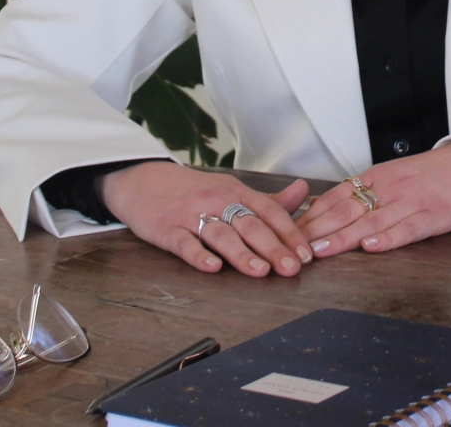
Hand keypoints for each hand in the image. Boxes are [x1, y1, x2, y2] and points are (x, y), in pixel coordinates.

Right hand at [99, 162, 313, 277]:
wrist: (143, 179)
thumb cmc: (193, 190)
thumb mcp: (232, 190)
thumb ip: (269, 199)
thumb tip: (304, 191)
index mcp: (237, 192)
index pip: (269, 212)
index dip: (290, 233)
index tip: (307, 254)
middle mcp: (217, 200)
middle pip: (250, 225)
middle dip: (274, 247)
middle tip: (292, 268)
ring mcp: (192, 214)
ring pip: (221, 234)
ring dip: (242, 253)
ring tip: (261, 271)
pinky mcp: (168, 229)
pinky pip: (185, 243)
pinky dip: (198, 256)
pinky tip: (212, 268)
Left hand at [295, 140, 450, 257]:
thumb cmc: (437, 173)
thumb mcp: (395, 176)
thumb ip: (364, 192)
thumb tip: (327, 206)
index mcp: (378, 177)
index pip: (336, 197)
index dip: (310, 216)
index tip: (286, 231)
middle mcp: (390, 188)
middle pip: (346, 210)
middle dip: (316, 229)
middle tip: (291, 246)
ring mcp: (412, 202)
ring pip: (371, 221)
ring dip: (342, 237)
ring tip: (319, 251)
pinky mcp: (435, 215)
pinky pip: (408, 228)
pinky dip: (388, 238)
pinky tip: (370, 247)